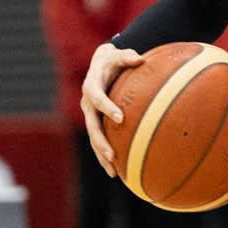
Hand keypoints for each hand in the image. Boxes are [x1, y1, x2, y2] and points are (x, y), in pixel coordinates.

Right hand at [81, 42, 145, 175]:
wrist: (100, 64)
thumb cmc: (114, 59)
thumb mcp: (119, 55)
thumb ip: (128, 56)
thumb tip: (140, 58)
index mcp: (92, 86)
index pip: (97, 98)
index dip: (107, 107)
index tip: (120, 118)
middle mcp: (87, 103)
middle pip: (92, 126)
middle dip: (101, 142)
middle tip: (112, 155)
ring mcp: (90, 115)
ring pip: (94, 138)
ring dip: (102, 155)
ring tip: (113, 172)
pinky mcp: (95, 122)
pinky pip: (99, 140)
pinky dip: (105, 155)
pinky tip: (116, 170)